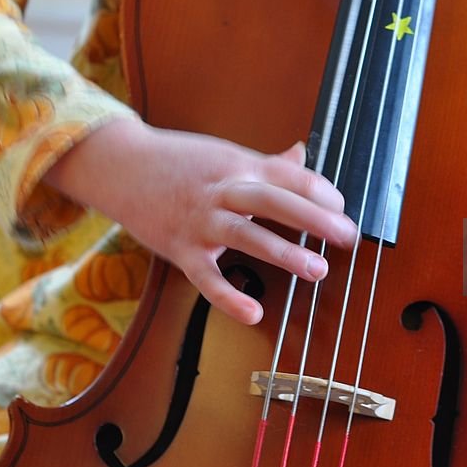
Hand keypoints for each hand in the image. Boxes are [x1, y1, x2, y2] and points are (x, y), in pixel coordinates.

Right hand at [45, 118, 356, 324]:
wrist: (119, 165)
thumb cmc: (178, 160)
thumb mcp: (225, 154)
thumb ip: (266, 161)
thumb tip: (302, 153)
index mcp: (239, 165)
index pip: (288, 175)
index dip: (319, 191)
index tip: (342, 208)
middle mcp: (223, 190)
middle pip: (273, 200)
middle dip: (314, 218)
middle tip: (347, 236)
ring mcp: (200, 221)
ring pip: (246, 234)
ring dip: (284, 252)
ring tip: (318, 270)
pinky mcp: (179, 249)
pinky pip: (206, 277)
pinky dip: (228, 296)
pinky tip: (254, 313)